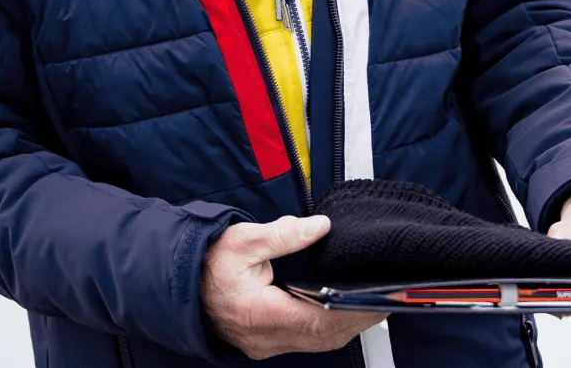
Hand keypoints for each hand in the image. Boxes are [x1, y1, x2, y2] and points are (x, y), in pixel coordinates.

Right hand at [201, 215, 381, 359]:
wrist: (178, 286)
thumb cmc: (208, 263)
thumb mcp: (241, 240)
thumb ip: (282, 235)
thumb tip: (320, 227)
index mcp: (258, 314)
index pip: (317, 321)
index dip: (353, 311)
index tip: (381, 297)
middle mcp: (264, 337)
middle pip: (325, 336)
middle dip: (361, 317)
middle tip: (393, 297)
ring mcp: (266, 344)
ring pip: (319, 342)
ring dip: (351, 325)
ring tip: (380, 301)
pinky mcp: (268, 343)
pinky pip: (309, 341)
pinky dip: (334, 328)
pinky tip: (351, 310)